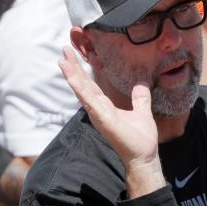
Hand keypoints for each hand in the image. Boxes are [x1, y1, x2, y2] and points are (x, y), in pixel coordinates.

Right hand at [58, 47, 158, 167]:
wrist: (144, 156)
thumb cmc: (141, 139)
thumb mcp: (142, 112)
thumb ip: (140, 98)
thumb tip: (141, 84)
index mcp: (105, 107)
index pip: (90, 86)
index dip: (81, 71)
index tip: (73, 56)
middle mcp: (98, 110)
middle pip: (82, 85)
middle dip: (73, 68)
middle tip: (64, 49)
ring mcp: (98, 114)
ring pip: (82, 91)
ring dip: (72, 75)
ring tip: (62, 59)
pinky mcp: (102, 119)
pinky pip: (89, 101)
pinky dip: (80, 89)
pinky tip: (72, 78)